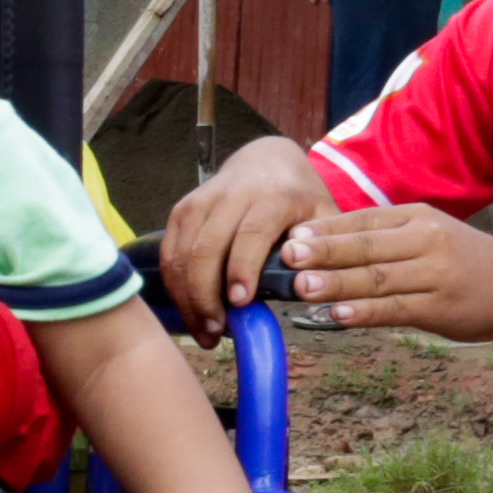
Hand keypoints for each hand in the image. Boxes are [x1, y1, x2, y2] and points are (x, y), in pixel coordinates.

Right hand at [159, 135, 331, 319]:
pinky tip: (189, 309)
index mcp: (272, 197)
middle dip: (206, 296)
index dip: (242, 269)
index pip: (251, 235)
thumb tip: (308, 286)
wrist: (266, 160)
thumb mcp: (323, 216)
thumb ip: (322, 248)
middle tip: (215, 332)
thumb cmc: (298, 198)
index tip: (240, 302)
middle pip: (207, 249)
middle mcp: (231, 195)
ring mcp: (201, 201)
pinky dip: (174, 285)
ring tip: (202, 330)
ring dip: (186, 298)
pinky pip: (169, 252)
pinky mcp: (181, 209)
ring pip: (181, 254)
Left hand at [279, 202, 492, 340]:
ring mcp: (435, 275)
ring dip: (336, 283)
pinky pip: (395, 309)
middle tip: (286, 256)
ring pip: (377, 278)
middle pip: (366, 246)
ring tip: (301, 287)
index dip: (326, 230)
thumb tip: (323, 247)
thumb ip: (385, 238)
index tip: (291, 236)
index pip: (364, 220)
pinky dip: (365, 312)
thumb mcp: (429, 234)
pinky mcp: (441, 308)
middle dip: (324, 252)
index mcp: (417, 218)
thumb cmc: (465, 261)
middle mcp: (426, 241)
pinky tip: (338, 315)